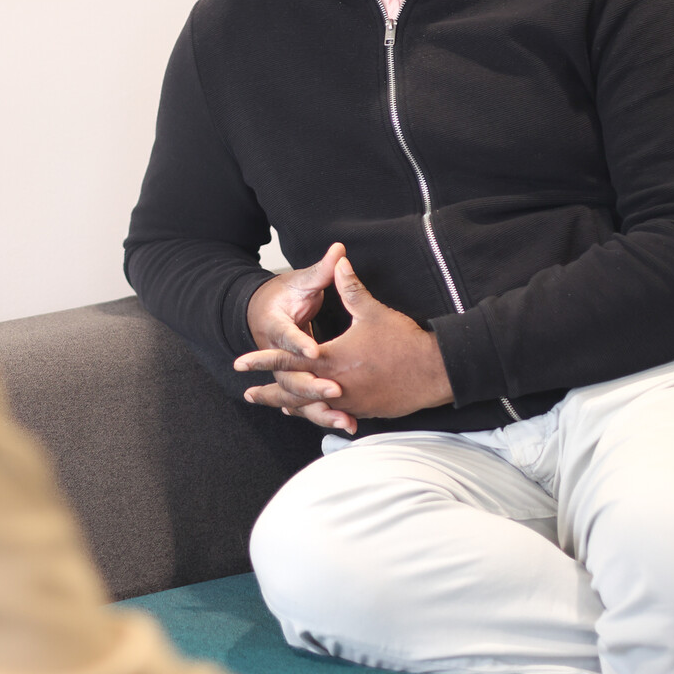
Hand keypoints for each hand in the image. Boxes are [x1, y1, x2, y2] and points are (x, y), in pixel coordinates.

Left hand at [235, 256, 453, 422]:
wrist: (434, 373)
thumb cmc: (404, 343)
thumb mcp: (372, 312)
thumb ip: (350, 288)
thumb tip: (339, 260)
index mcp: (331, 360)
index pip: (286, 361)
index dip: (261, 361)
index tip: (239, 364)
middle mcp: (335, 385)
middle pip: (292, 393)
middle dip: (269, 394)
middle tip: (247, 394)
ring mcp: (350, 402)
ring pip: (312, 407)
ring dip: (292, 405)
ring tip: (276, 406)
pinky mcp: (364, 410)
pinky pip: (334, 412)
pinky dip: (319, 411)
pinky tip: (314, 410)